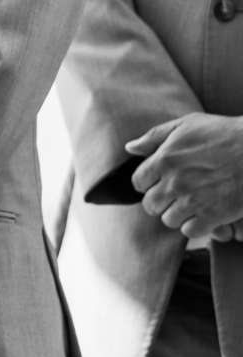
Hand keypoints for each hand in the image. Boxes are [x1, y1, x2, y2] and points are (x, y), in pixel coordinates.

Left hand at [129, 114, 242, 238]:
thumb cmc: (226, 134)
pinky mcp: (213, 215)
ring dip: (180, 215)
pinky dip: (197, 226)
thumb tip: (130, 148)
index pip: (139, 182)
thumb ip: (155, 136)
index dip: (149, 184)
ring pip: (169, 220)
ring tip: (194, 205)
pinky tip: (207, 216)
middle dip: (162, 202)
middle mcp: (174, 182)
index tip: (161, 182)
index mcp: (164, 160)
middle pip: (151, 205)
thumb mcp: (188, 125)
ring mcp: (193, 201)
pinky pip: (191, 231)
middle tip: (178, 196)